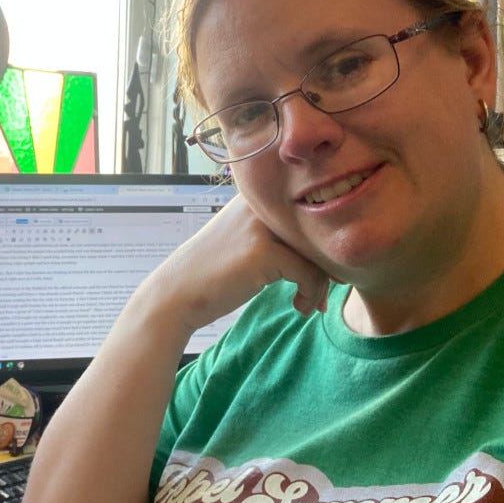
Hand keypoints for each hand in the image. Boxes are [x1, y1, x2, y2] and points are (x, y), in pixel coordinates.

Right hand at [142, 194, 332, 333]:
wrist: (176, 294)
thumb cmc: (213, 272)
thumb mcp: (245, 238)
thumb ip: (278, 232)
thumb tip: (327, 245)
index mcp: (257, 195)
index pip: (308, 212)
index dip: (319, 245)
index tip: (319, 273)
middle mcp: (259, 202)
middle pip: (316, 230)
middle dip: (325, 265)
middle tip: (321, 293)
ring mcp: (260, 226)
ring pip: (317, 251)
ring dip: (321, 283)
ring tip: (309, 302)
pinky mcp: (263, 252)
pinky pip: (308, 273)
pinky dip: (311, 294)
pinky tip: (299, 307)